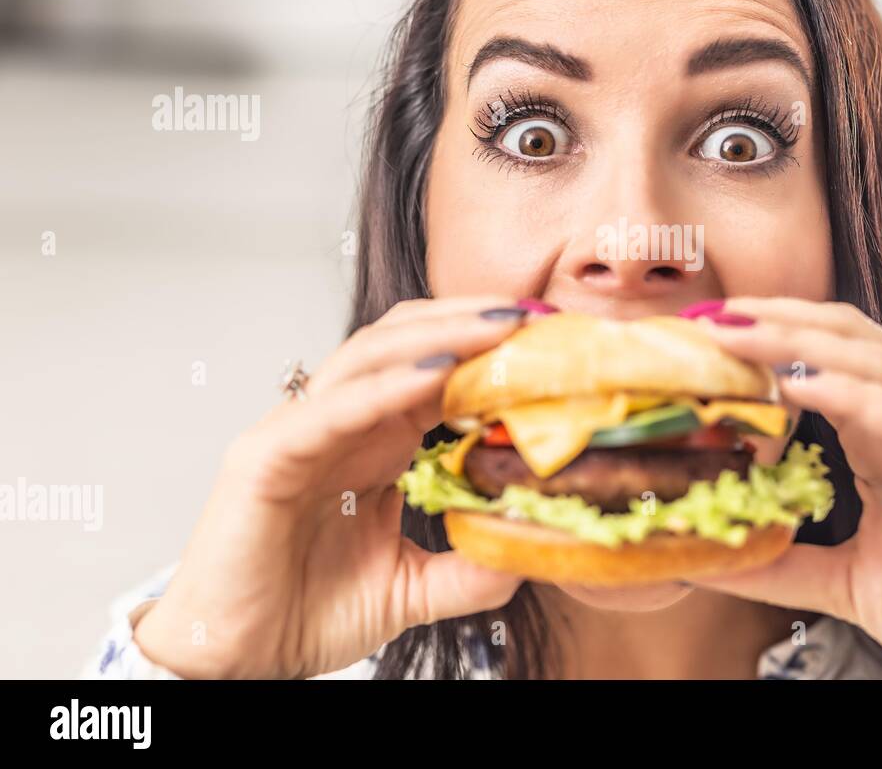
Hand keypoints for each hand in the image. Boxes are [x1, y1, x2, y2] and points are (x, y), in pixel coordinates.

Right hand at [134, 296, 529, 678]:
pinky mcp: (265, 456)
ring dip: (438, 335)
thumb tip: (528, 552)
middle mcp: (341, 423)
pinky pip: (331, 409)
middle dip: (471, 320)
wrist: (238, 661)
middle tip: (534, 313)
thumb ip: (468, 571)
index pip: (436, 368)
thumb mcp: (411, 588)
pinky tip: (435, 375)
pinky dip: (383, 387)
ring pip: (370, 356)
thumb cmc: (306, 610)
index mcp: (377, 440)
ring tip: (499, 327)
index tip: (551, 338)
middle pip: (406, 341)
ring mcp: (300, 432)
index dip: (490, 348)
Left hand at [687, 296, 881, 678]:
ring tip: (739, 331)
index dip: (765, 343)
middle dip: (775, 321)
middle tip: (707, 316)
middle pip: (844, 343)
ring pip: (876, 361)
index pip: (822, 363)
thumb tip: (701, 558)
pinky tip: (803, 382)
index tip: (698, 338)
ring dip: (801, 341)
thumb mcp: (845, 581)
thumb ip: (779, 564)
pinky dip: (859, 394)